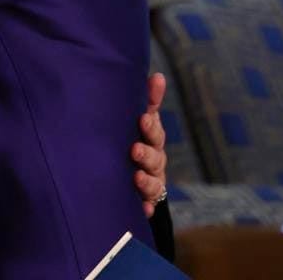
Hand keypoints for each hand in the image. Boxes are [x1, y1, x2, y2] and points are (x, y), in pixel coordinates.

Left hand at [132, 73, 168, 217]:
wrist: (126, 178)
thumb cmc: (128, 139)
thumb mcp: (132, 120)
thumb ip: (145, 99)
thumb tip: (157, 75)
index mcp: (149, 137)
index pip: (153, 128)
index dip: (150, 123)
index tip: (143, 117)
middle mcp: (153, 159)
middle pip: (155, 156)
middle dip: (147, 152)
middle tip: (134, 149)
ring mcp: (150, 181)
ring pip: (153, 182)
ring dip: (146, 180)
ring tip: (136, 177)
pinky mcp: (144, 202)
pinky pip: (147, 207)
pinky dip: (144, 207)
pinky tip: (141, 207)